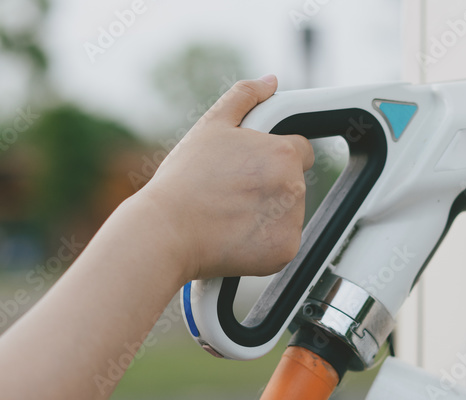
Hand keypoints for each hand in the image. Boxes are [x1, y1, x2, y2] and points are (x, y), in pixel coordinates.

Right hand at [135, 75, 314, 281]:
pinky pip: (281, 243)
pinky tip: (235, 236)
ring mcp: (291, 222)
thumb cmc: (183, 181)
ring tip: (229, 215)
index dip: (272, 158)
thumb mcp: (210, 126)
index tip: (249, 170)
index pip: (299, 151)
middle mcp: (294, 187)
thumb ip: (245, 97)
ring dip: (267, 215)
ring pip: (287, 214)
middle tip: (231, 193)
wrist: (166, 231)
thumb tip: (270, 82)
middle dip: (269, 187)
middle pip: (293, 184)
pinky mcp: (284, 251)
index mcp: (282, 153)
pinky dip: (263, 243)